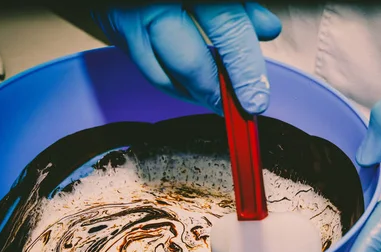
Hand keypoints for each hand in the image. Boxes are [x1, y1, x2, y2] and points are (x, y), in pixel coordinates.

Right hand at [92, 3, 280, 114]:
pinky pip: (145, 68)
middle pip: (189, 63)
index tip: (257, 99)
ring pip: (163, 76)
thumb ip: (238, 5)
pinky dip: (171, 83)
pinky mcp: (113, 32)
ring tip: (216, 102)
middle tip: (235, 111)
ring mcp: (128, 20)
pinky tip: (190, 87)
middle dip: (215, 94)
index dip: (245, 69)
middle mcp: (153, 5)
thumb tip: (267, 30)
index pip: (227, 29)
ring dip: (192, 96)